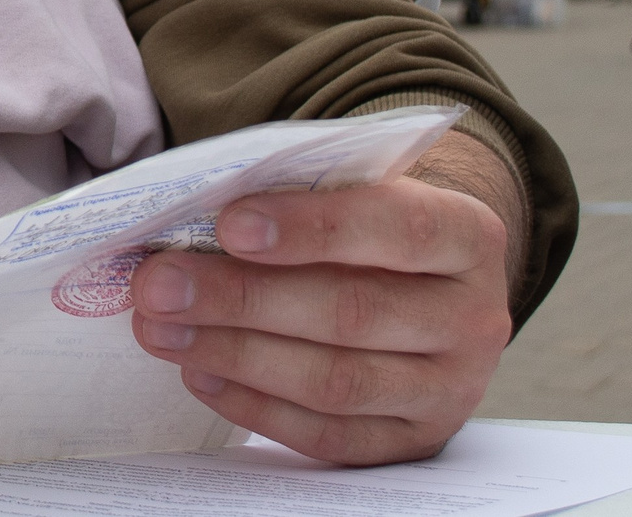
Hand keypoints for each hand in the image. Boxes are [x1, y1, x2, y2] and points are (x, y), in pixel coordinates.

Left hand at [127, 134, 516, 464]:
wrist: (424, 284)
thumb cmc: (367, 226)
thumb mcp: (353, 191)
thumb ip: (295, 195)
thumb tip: (191, 218)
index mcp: (468, 235)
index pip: (396, 227)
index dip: (310, 228)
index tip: (227, 224)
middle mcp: (473, 317)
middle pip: (352, 313)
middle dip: (242, 298)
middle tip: (158, 285)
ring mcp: (451, 389)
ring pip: (337, 383)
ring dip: (235, 355)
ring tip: (161, 329)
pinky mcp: (413, 441)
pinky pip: (329, 437)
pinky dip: (256, 407)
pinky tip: (200, 373)